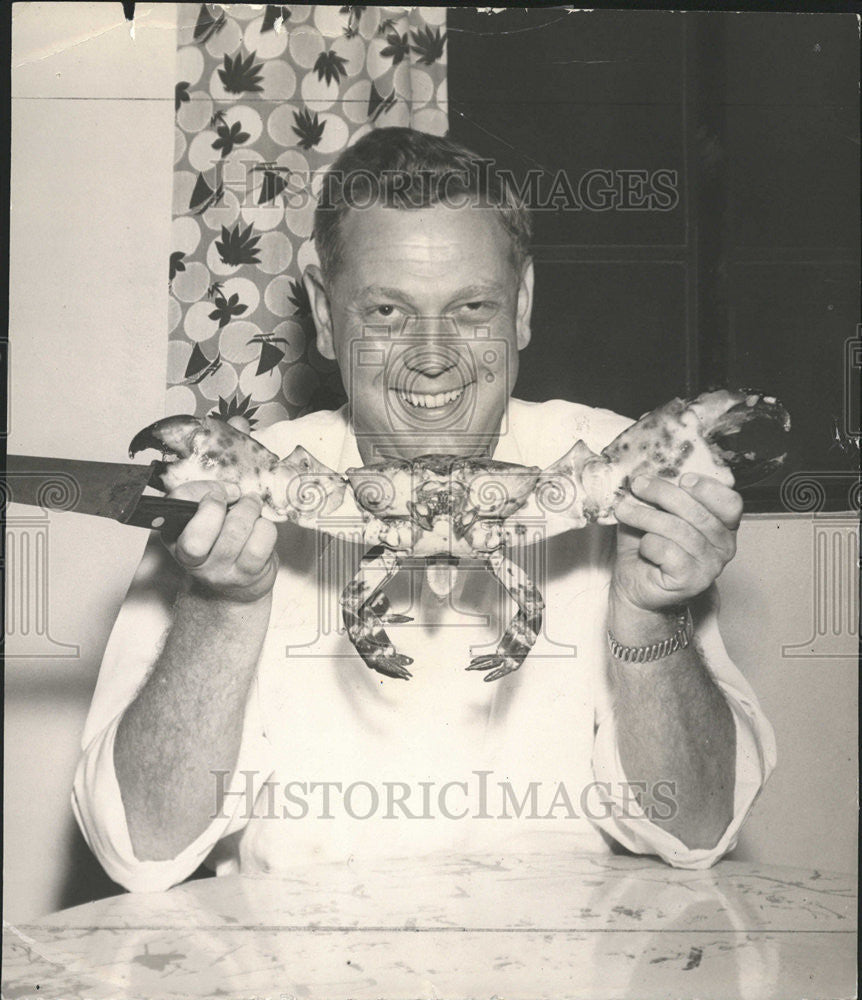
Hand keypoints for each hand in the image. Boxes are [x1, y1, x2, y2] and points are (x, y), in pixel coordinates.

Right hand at [161, 481, 278, 602]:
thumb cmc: (220, 549)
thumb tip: (230, 490)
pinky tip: (262, 528)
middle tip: (236, 498)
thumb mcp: (204, 523)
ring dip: (249, 511)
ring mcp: (219, 571)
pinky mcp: (246, 576)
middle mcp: (192, 559)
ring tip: (253, 507)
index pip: (178, 503)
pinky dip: (266, 529)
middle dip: (223, 505)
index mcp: (175, 536)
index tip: (217, 492)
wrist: (233, 591)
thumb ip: (209, 500)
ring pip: (235, 533)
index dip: (200, 490)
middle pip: (203, 529)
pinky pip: (259, 545)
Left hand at [611, 473, 742, 612]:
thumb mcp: (655, 511)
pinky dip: (649, 544)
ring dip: (646, 517)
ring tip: (624, 511)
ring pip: (680, 530)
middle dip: (663, 494)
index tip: (682, 478)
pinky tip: (643, 547)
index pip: (730, 502)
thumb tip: (649, 472)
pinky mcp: (692, 581)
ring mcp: (710, 566)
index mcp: (723, 525)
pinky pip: (669, 552)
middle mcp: (724, 546)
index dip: (708, 488)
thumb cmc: (648, 544)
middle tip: (637, 486)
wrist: (633, 582)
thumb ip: (660, 495)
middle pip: (699, 513)